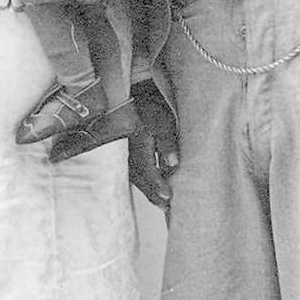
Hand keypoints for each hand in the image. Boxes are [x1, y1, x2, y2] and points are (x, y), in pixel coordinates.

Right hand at [127, 79, 179, 207]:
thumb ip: (167, 142)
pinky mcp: (128, 150)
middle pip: (140, 177)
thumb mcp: (164, 121)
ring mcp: (126, 151)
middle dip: (153, 193)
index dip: (157, 185)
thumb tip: (172, 163)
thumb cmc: (153, 106)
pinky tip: (152, 187)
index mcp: (139, 142)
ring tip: (162, 202)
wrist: (139, 93)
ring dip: (148, 189)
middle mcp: (129, 150)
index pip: (147, 170)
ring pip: (136, 175)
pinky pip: (134, 169)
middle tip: (166, 206)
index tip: (168, 198)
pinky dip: (144, 181)